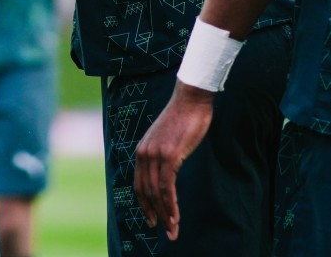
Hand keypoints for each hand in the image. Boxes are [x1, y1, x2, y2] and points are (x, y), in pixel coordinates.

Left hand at [134, 82, 214, 239]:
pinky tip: (176, 216)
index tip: (153, 219)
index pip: (138, 185)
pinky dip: (170, 205)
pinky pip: (166, 187)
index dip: (145, 205)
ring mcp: (155, 155)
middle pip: (145, 193)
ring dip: (165, 214)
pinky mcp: (169, 156)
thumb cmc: (184, 118)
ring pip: (156, 193)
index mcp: (141, 151)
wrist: (191, 99)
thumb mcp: (168, 139)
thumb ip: (164, 155)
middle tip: (166, 232)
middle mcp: (144, 154)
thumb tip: (169, 170)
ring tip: (173, 230)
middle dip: (155, 215)